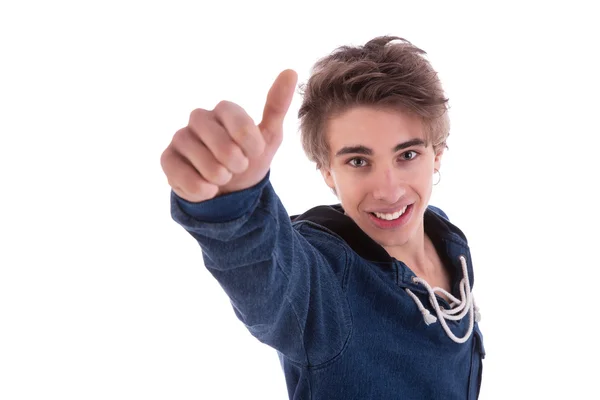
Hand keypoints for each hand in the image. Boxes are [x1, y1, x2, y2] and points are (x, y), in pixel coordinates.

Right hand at [161, 69, 297, 202]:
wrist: (229, 190)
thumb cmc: (249, 158)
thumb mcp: (269, 136)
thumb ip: (278, 105)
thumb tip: (290, 71)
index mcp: (224, 110)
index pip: (235, 117)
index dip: (249, 140)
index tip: (256, 152)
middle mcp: (199, 118)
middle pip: (218, 140)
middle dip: (236, 162)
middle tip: (239, 167)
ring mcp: (180, 137)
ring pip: (201, 160)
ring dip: (220, 177)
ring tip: (223, 177)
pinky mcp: (167, 158)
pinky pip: (181, 175)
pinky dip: (201, 189)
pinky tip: (208, 189)